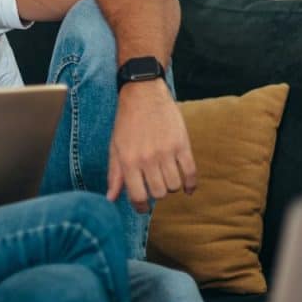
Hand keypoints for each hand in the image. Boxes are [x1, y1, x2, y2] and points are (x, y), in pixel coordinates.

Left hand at [107, 79, 195, 212]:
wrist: (143, 94)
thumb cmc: (126, 122)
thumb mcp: (115, 147)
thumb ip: (114, 174)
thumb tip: (111, 198)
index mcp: (128, 161)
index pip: (137, 196)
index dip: (141, 207)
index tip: (143, 207)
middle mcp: (147, 158)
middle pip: (159, 193)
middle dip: (157, 193)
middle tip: (154, 185)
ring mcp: (166, 151)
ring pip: (174, 185)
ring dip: (171, 186)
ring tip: (166, 177)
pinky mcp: (182, 144)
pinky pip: (190, 173)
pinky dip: (191, 184)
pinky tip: (187, 188)